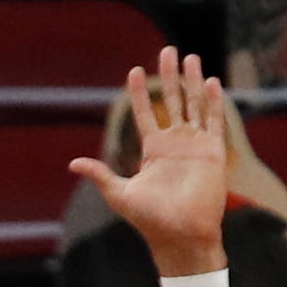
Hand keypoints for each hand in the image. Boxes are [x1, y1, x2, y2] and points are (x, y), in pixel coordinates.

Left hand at [71, 52, 233, 278]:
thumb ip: (99, 175)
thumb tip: (73, 164)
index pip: (144, 113)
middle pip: (171, 101)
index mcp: (153, 151)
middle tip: (168, 50)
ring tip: (190, 57)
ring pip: (194, 105)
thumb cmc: (150, 220)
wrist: (181, 236)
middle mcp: (174, 144)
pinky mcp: (213, 152)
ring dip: (193, 81)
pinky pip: (214, 121)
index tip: (135, 71)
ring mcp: (194, 146)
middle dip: (169, 76)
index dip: (139, 93)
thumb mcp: (119, 194)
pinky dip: (214, 102)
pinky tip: (211, 82)